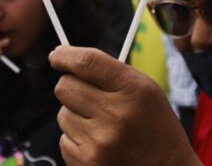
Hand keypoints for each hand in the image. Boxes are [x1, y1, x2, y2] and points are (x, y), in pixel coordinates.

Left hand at [49, 47, 199, 165]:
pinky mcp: (87, 162)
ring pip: (62, 114)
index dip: (65, 56)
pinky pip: (64, 139)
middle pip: (65, 87)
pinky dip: (76, 138)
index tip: (58, 55)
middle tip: (88, 94)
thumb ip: (110, 71)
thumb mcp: (146, 89)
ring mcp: (99, 142)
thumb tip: (66, 59)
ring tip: (101, 124)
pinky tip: (98, 142)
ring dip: (75, 115)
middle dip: (72, 86)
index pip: (87, 63)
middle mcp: (115, 115)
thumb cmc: (154, 123)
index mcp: (133, 90)